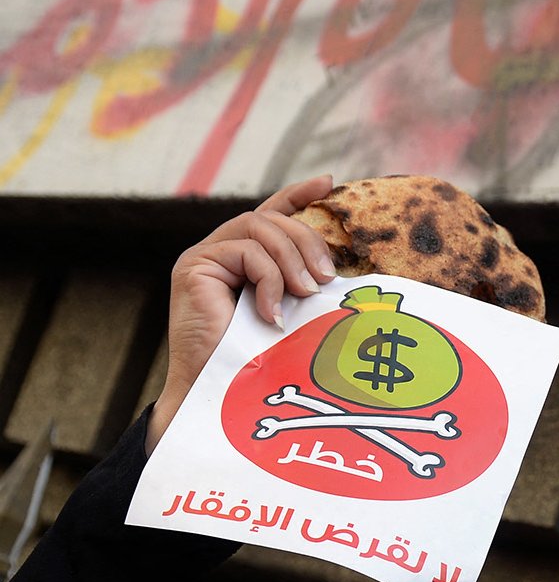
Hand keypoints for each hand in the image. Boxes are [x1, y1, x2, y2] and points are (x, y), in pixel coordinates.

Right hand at [146, 175, 337, 454]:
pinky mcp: (194, 267)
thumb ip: (302, 290)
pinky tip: (273, 315)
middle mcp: (220, 253)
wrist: (218, 398)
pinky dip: (268, 280)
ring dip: (292, 260)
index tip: (329, 183)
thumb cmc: (259, 366)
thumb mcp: (292, 319)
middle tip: (328, 279)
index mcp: (244, 262)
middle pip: (271, 219)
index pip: (271, 214)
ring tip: (307, 295)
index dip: (297, 195)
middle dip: (307, 242)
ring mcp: (204, 257)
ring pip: (259, 229)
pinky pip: (245, 252)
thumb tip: (340, 279)